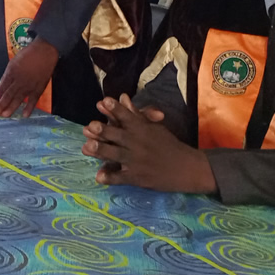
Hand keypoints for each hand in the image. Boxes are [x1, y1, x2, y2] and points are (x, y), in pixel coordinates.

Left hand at [0, 37, 58, 117]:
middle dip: (1, 105)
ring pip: (19, 98)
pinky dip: (29, 107)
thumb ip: (6, 76)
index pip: (2, 88)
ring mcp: (29, 85)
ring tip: (5, 115)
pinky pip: (33, 99)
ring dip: (12, 107)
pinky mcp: (39, 88)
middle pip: (9, 94)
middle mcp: (19, 80)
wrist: (44, 51)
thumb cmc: (27, 55)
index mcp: (11, 73)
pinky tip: (25, 115)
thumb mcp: (13, 63)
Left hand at [81, 94, 216, 193]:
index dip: (116, 109)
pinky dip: (110, 177)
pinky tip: (99, 177)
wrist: (187, 168)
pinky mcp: (137, 177)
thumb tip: (122, 97)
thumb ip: (136, 113)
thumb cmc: (168, 145)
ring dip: (101, 151)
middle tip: (90, 127)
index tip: (103, 101)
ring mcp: (137, 161)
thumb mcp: (154, 127)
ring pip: (116, 155)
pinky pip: (121, 177)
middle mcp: (138, 144)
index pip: (127, 117)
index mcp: (142, 130)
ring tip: (87, 148)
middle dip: (104, 131)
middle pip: (118, 136)